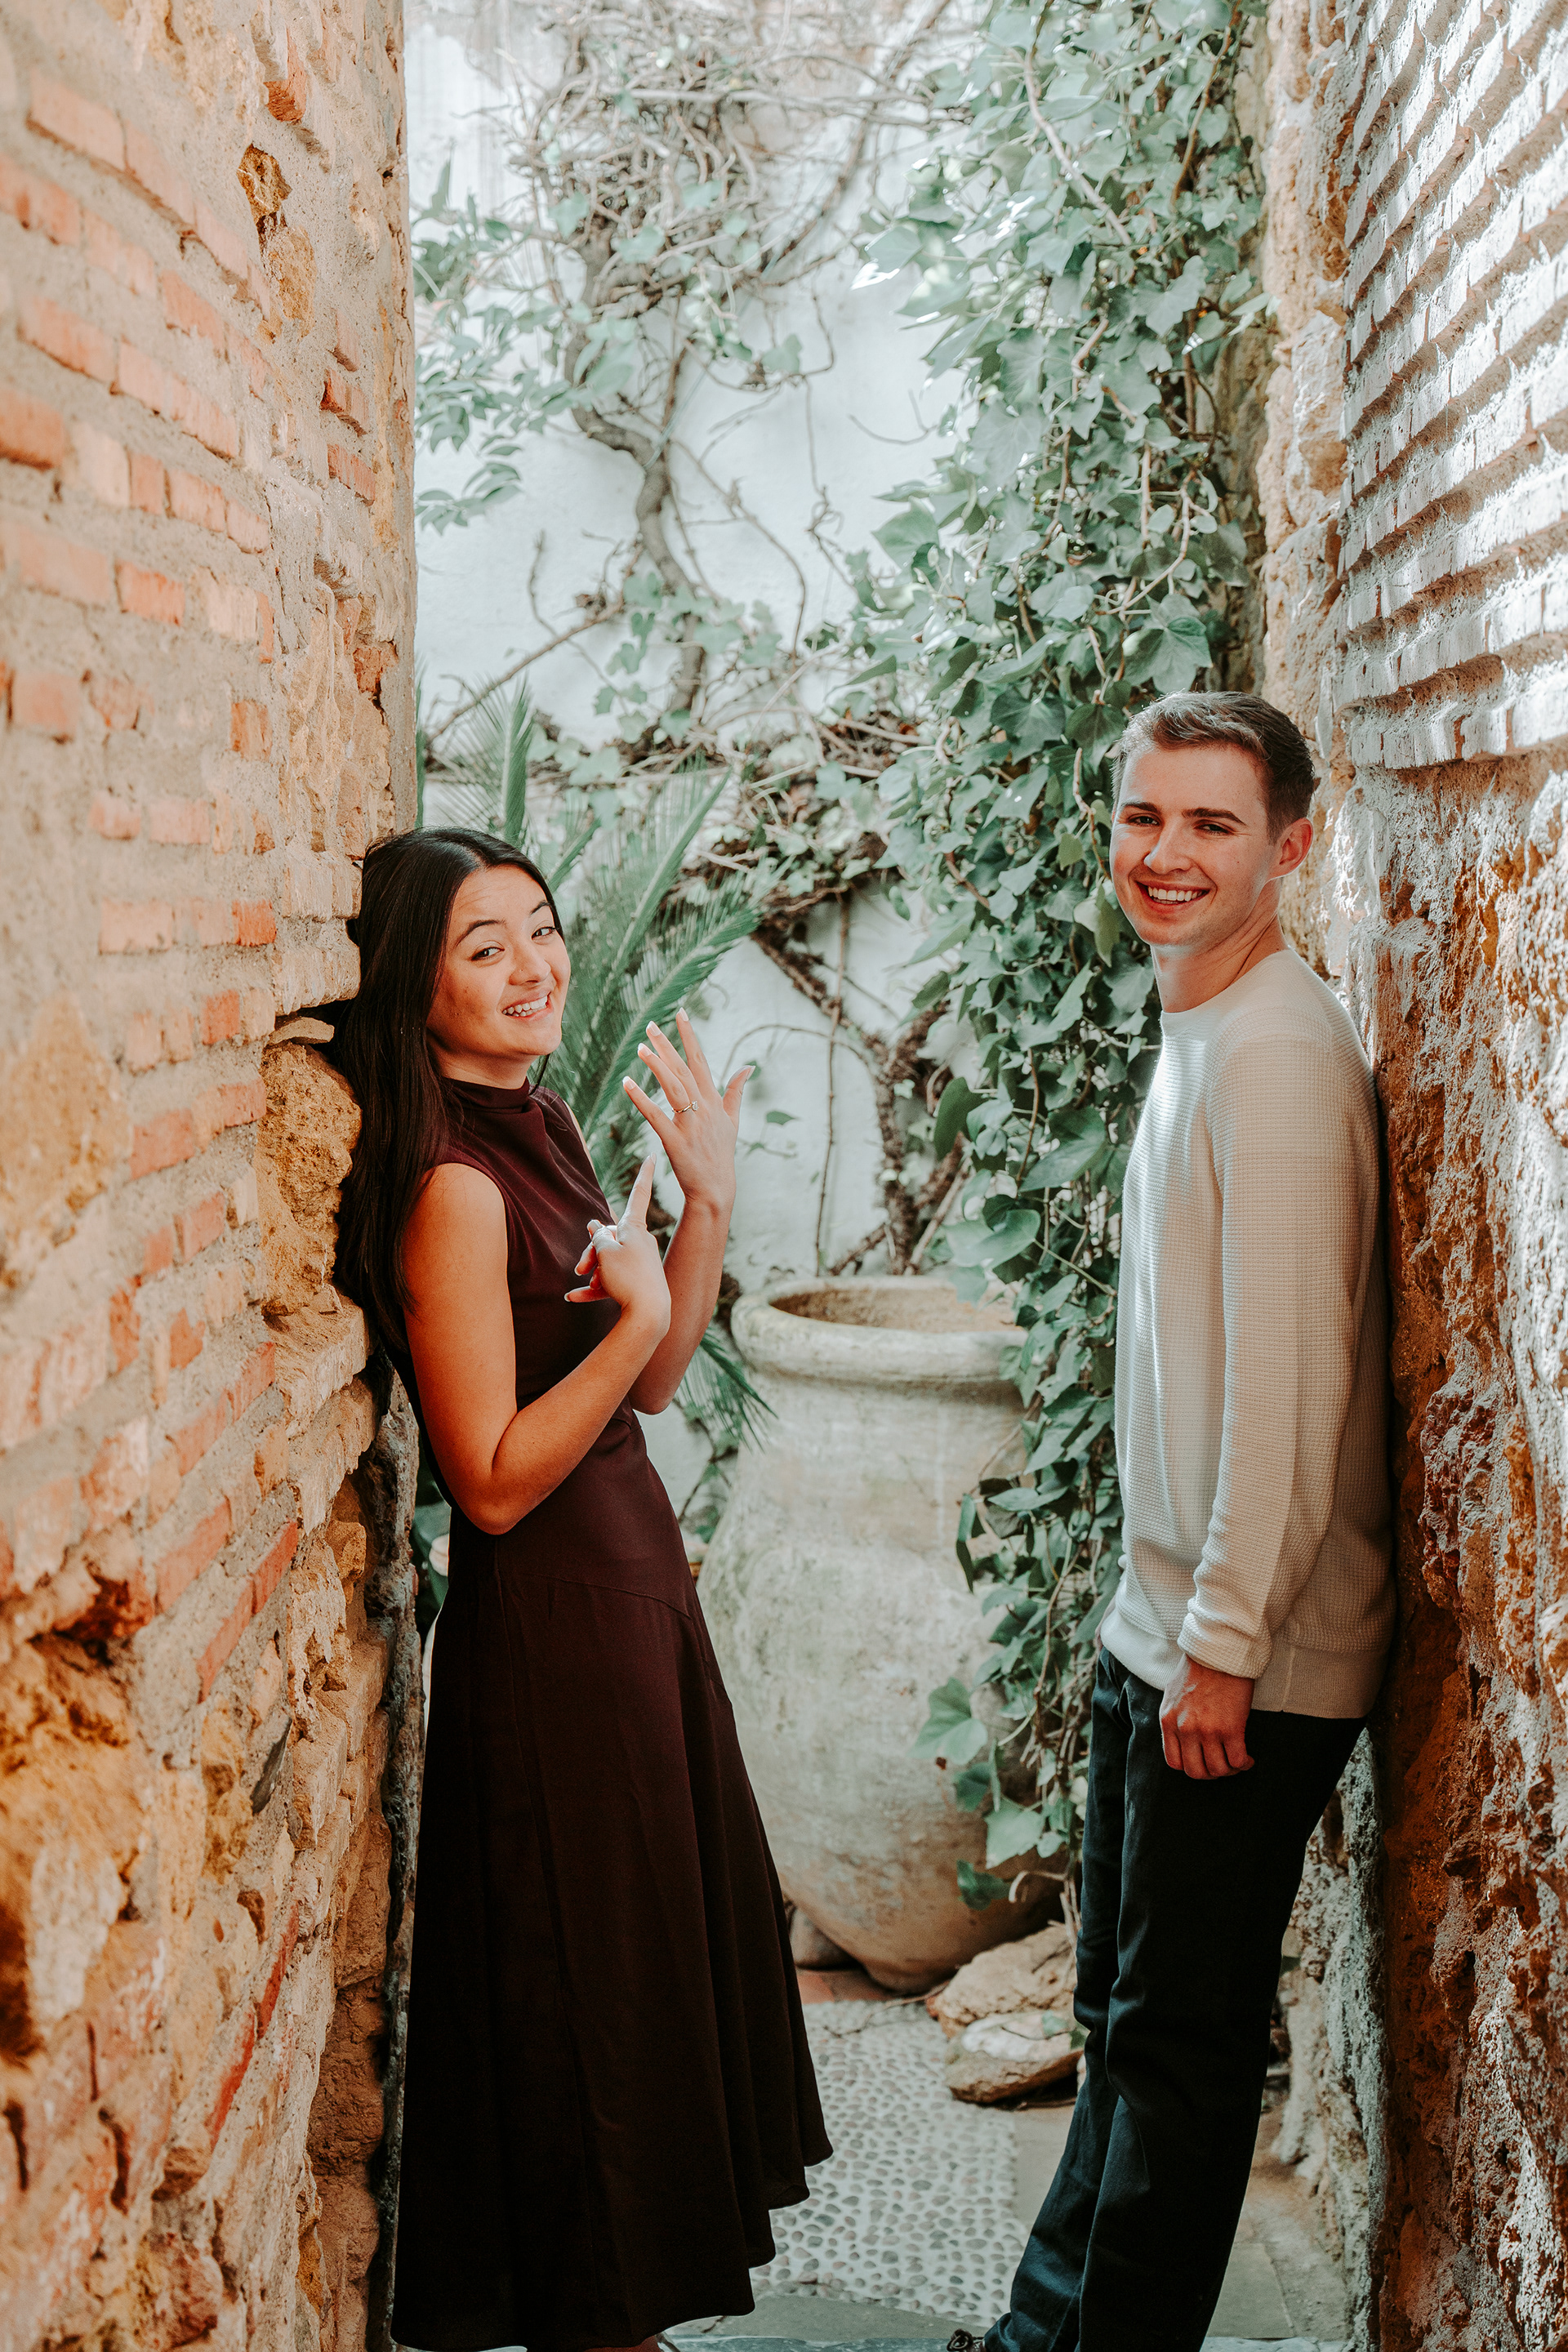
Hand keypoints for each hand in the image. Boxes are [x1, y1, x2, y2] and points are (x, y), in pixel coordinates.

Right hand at [566, 1152, 670, 1332]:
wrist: (649, 1314)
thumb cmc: (628, 1278)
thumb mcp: (606, 1253)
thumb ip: (598, 1238)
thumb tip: (596, 1227)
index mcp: (635, 1228)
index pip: (638, 1194)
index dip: (644, 1174)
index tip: (654, 1154)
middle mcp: (640, 1243)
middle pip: (608, 1238)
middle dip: (591, 1251)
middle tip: (580, 1267)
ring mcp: (639, 1264)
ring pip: (607, 1261)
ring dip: (593, 1273)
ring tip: (586, 1285)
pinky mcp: (636, 1284)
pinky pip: (610, 1282)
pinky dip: (592, 1290)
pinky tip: (574, 1299)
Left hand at [620, 1009, 750, 1211]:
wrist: (715, 1188)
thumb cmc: (721, 1153)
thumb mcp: (733, 1120)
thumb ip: (736, 1091)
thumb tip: (747, 1067)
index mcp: (714, 1101)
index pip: (701, 1060)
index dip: (690, 1036)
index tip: (680, 1014)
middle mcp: (704, 1108)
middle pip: (683, 1069)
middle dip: (667, 1045)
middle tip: (651, 1025)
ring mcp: (690, 1124)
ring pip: (673, 1087)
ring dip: (657, 1066)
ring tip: (641, 1048)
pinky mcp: (675, 1141)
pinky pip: (655, 1115)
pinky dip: (640, 1098)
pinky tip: (627, 1083)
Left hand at [1159, 1653, 1254, 1779]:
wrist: (1219, 1653)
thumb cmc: (1198, 1669)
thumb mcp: (1172, 1694)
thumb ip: (1174, 1717)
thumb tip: (1180, 1736)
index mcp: (1168, 1721)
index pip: (1174, 1762)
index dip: (1191, 1768)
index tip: (1203, 1763)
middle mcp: (1185, 1729)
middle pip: (1196, 1772)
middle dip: (1211, 1774)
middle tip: (1222, 1766)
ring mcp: (1207, 1730)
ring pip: (1218, 1770)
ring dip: (1230, 1771)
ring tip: (1237, 1762)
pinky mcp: (1231, 1728)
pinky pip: (1238, 1760)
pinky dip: (1244, 1764)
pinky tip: (1248, 1758)